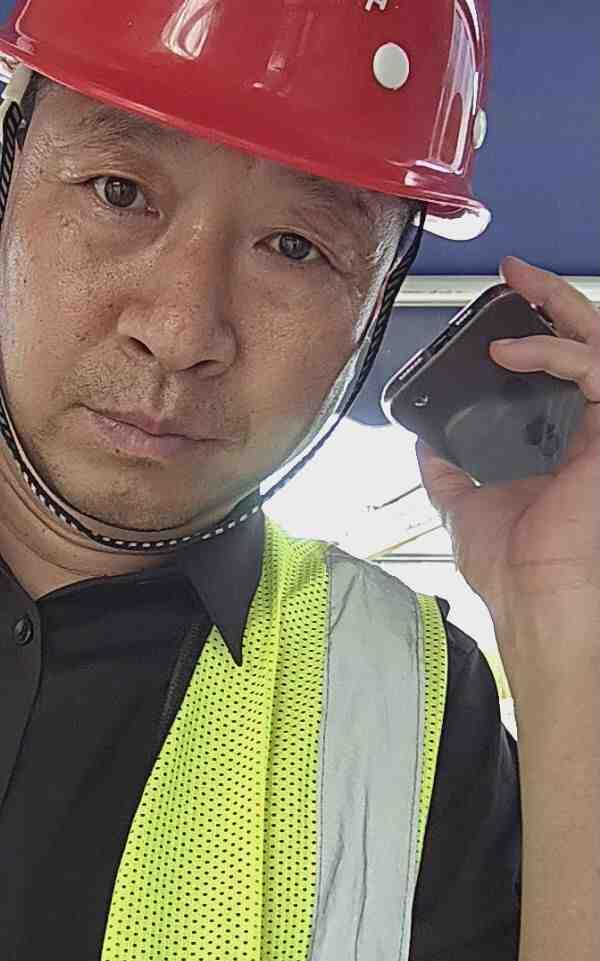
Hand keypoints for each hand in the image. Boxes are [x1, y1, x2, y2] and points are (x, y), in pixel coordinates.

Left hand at [416, 257, 599, 626]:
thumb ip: (445, 470)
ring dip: (558, 307)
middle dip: (552, 298)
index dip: (536, 331)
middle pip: (584, 343)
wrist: (532, 598)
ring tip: (518, 287)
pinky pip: (595, 368)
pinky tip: (512, 353)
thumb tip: (421, 443)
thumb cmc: (511, 566)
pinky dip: (555, 352)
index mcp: (556, 442)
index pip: (558, 369)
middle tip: (515, 273)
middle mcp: (585, 429)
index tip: (499, 308)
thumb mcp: (462, 503)